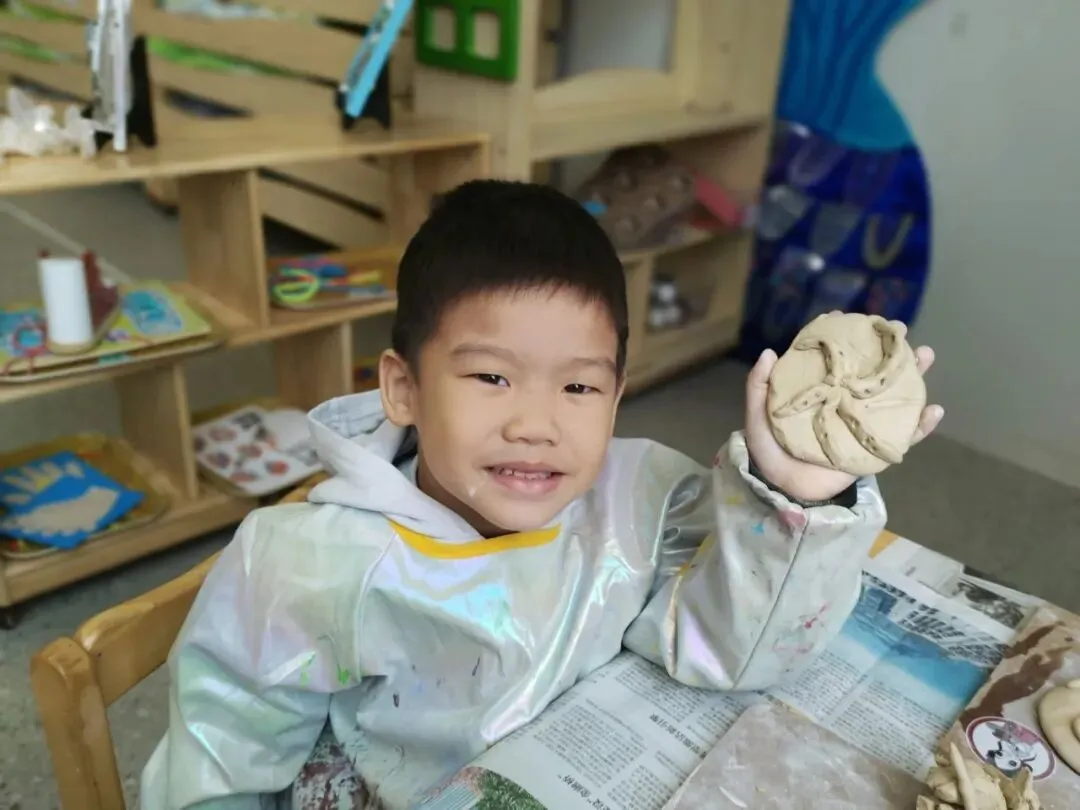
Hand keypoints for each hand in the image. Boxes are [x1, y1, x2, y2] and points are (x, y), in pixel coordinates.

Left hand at [744, 345, 943, 502]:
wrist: (782, 487)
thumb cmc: (769, 450)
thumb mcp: (758, 415)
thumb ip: (759, 386)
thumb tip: (769, 352)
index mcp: (819, 388)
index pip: (835, 356)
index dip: (844, 335)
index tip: (848, 317)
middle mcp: (845, 399)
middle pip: (871, 369)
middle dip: (889, 347)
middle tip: (901, 329)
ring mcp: (862, 421)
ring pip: (893, 395)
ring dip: (913, 375)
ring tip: (926, 355)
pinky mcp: (874, 447)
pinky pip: (904, 437)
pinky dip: (922, 426)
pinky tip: (935, 411)